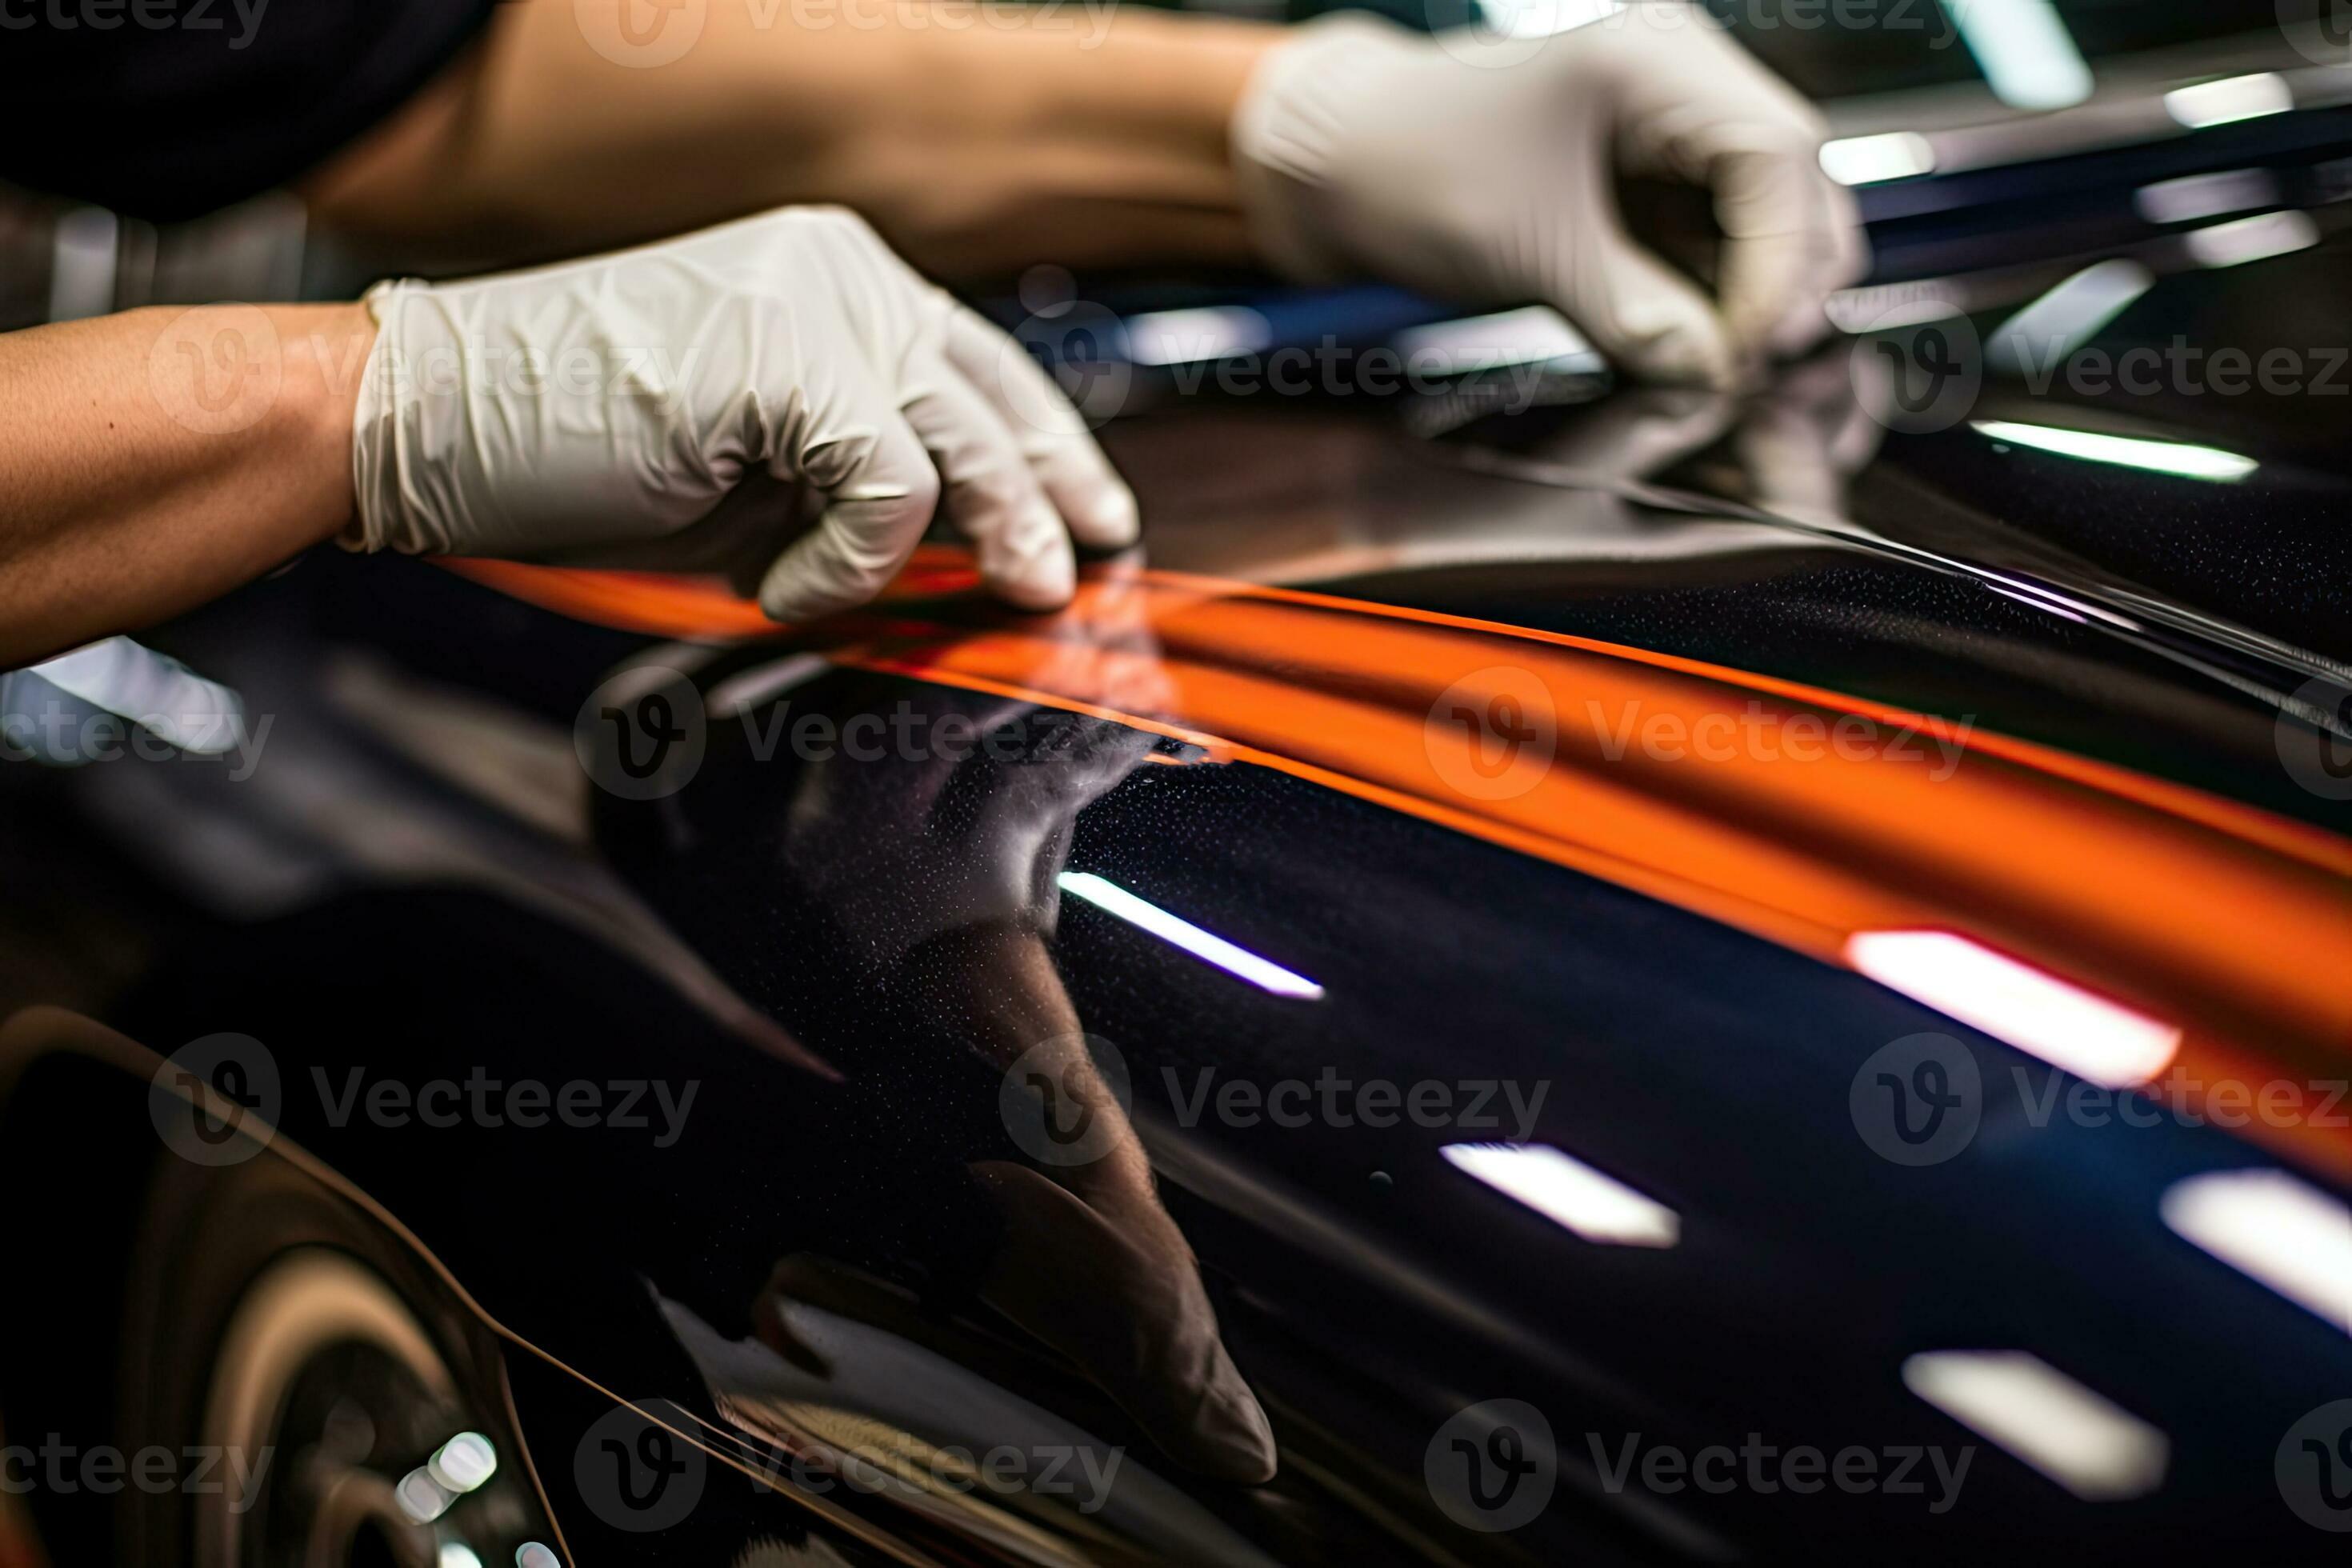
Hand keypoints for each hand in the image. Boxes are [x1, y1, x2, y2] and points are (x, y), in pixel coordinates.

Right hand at [347, 208, 1138, 619]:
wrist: (430, 425)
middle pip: (993, 402)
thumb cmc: (578, 458)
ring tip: (880, 593)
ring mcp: (817, 301)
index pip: (981, 364)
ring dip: (946, 546)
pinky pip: (894, 491)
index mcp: (836, 283)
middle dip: (1044, 507)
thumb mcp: (760, 478)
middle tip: (1059, 584)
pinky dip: (846, 564)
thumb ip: (865, 485)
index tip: (1091, 517)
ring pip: (961, 447)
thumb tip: (976, 546)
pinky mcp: (789, 354)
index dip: (1048, 450)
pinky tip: (771, 585)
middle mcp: (840, 272)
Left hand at [1231, 3, 1864, 387]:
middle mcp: (1679, 77)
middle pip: (1792, 178)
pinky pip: (1715, 235)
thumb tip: (1716, 376)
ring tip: (1725, 365)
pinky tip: (1700, 345)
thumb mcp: (1530, 253)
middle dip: (1785, 278)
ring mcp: (1669, 124)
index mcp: (1654, 60)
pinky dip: (1717, 293)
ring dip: (1757, 292)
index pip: (1774, 154)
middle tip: (1749, 365)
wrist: (1341, 165)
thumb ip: (1635, 317)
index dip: (1781, 260)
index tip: (1752, 346)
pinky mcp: (1649, 175)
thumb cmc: (1410, 172)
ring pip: (1764, 213)